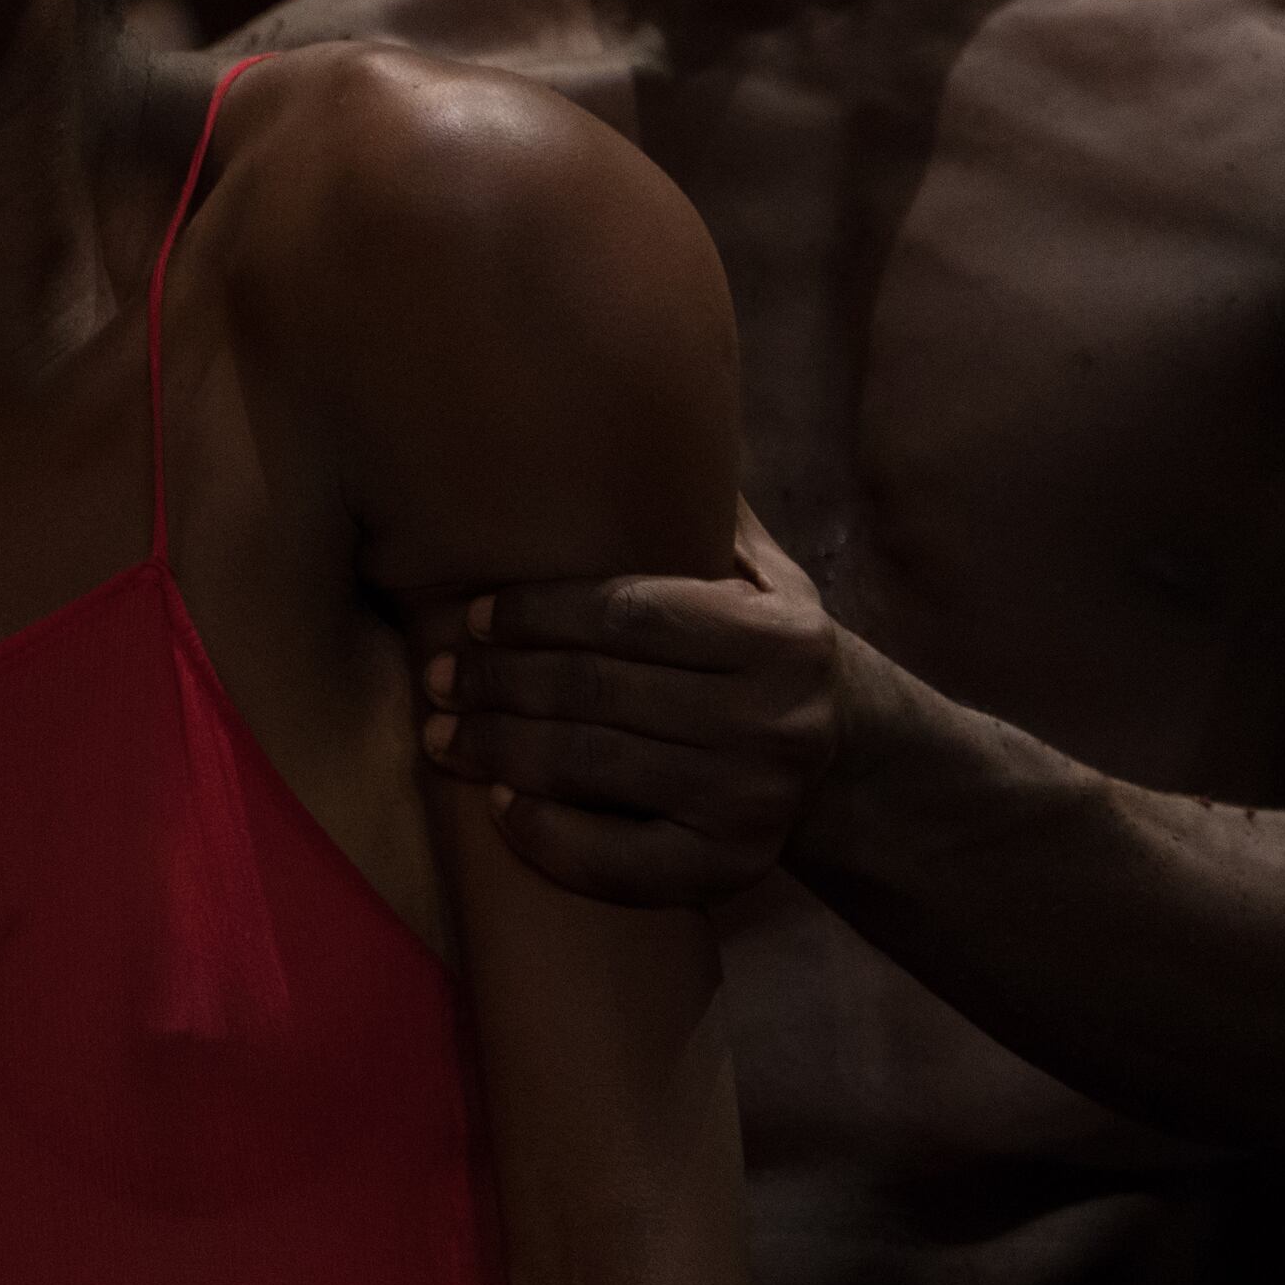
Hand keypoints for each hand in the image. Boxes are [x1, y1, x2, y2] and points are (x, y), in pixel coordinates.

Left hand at [424, 515, 846, 906]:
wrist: (846, 768)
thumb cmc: (765, 655)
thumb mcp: (766, 579)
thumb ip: (706, 517)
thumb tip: (636, 413)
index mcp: (779, 639)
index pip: (632, 614)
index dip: (540, 612)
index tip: (475, 615)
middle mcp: (774, 722)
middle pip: (599, 692)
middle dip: (502, 682)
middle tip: (439, 677)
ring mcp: (752, 804)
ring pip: (594, 768)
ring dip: (500, 750)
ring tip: (443, 736)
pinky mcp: (730, 871)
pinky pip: (617, 862)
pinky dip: (548, 834)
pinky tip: (500, 805)